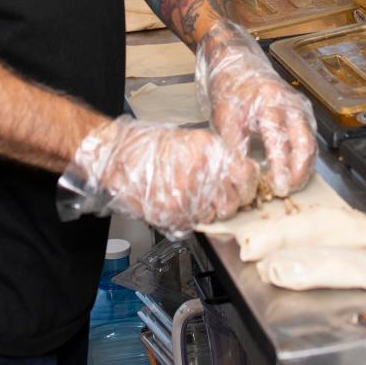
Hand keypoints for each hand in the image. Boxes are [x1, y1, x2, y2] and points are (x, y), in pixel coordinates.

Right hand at [61, 116, 258, 238]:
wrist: (117, 158)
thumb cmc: (149, 146)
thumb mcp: (191, 140)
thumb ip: (217, 158)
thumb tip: (238, 173)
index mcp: (209, 151)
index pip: (247, 175)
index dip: (248, 182)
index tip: (244, 184)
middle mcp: (201, 175)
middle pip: (234, 202)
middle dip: (231, 200)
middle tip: (220, 195)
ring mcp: (187, 199)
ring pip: (216, 216)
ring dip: (211, 211)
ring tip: (196, 198)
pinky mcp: (173, 216)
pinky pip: (194, 224)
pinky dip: (192, 218)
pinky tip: (181, 204)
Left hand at [196, 19, 316, 197]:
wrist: (235, 60)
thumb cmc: (229, 87)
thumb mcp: (224, 117)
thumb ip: (235, 146)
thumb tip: (243, 174)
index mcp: (269, 103)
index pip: (279, 140)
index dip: (280, 167)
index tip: (279, 187)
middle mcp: (290, 103)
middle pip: (304, 142)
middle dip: (300, 170)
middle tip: (291, 191)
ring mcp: (298, 105)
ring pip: (310, 140)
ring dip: (304, 165)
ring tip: (294, 185)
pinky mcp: (301, 109)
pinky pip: (308, 135)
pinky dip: (304, 154)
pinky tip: (296, 169)